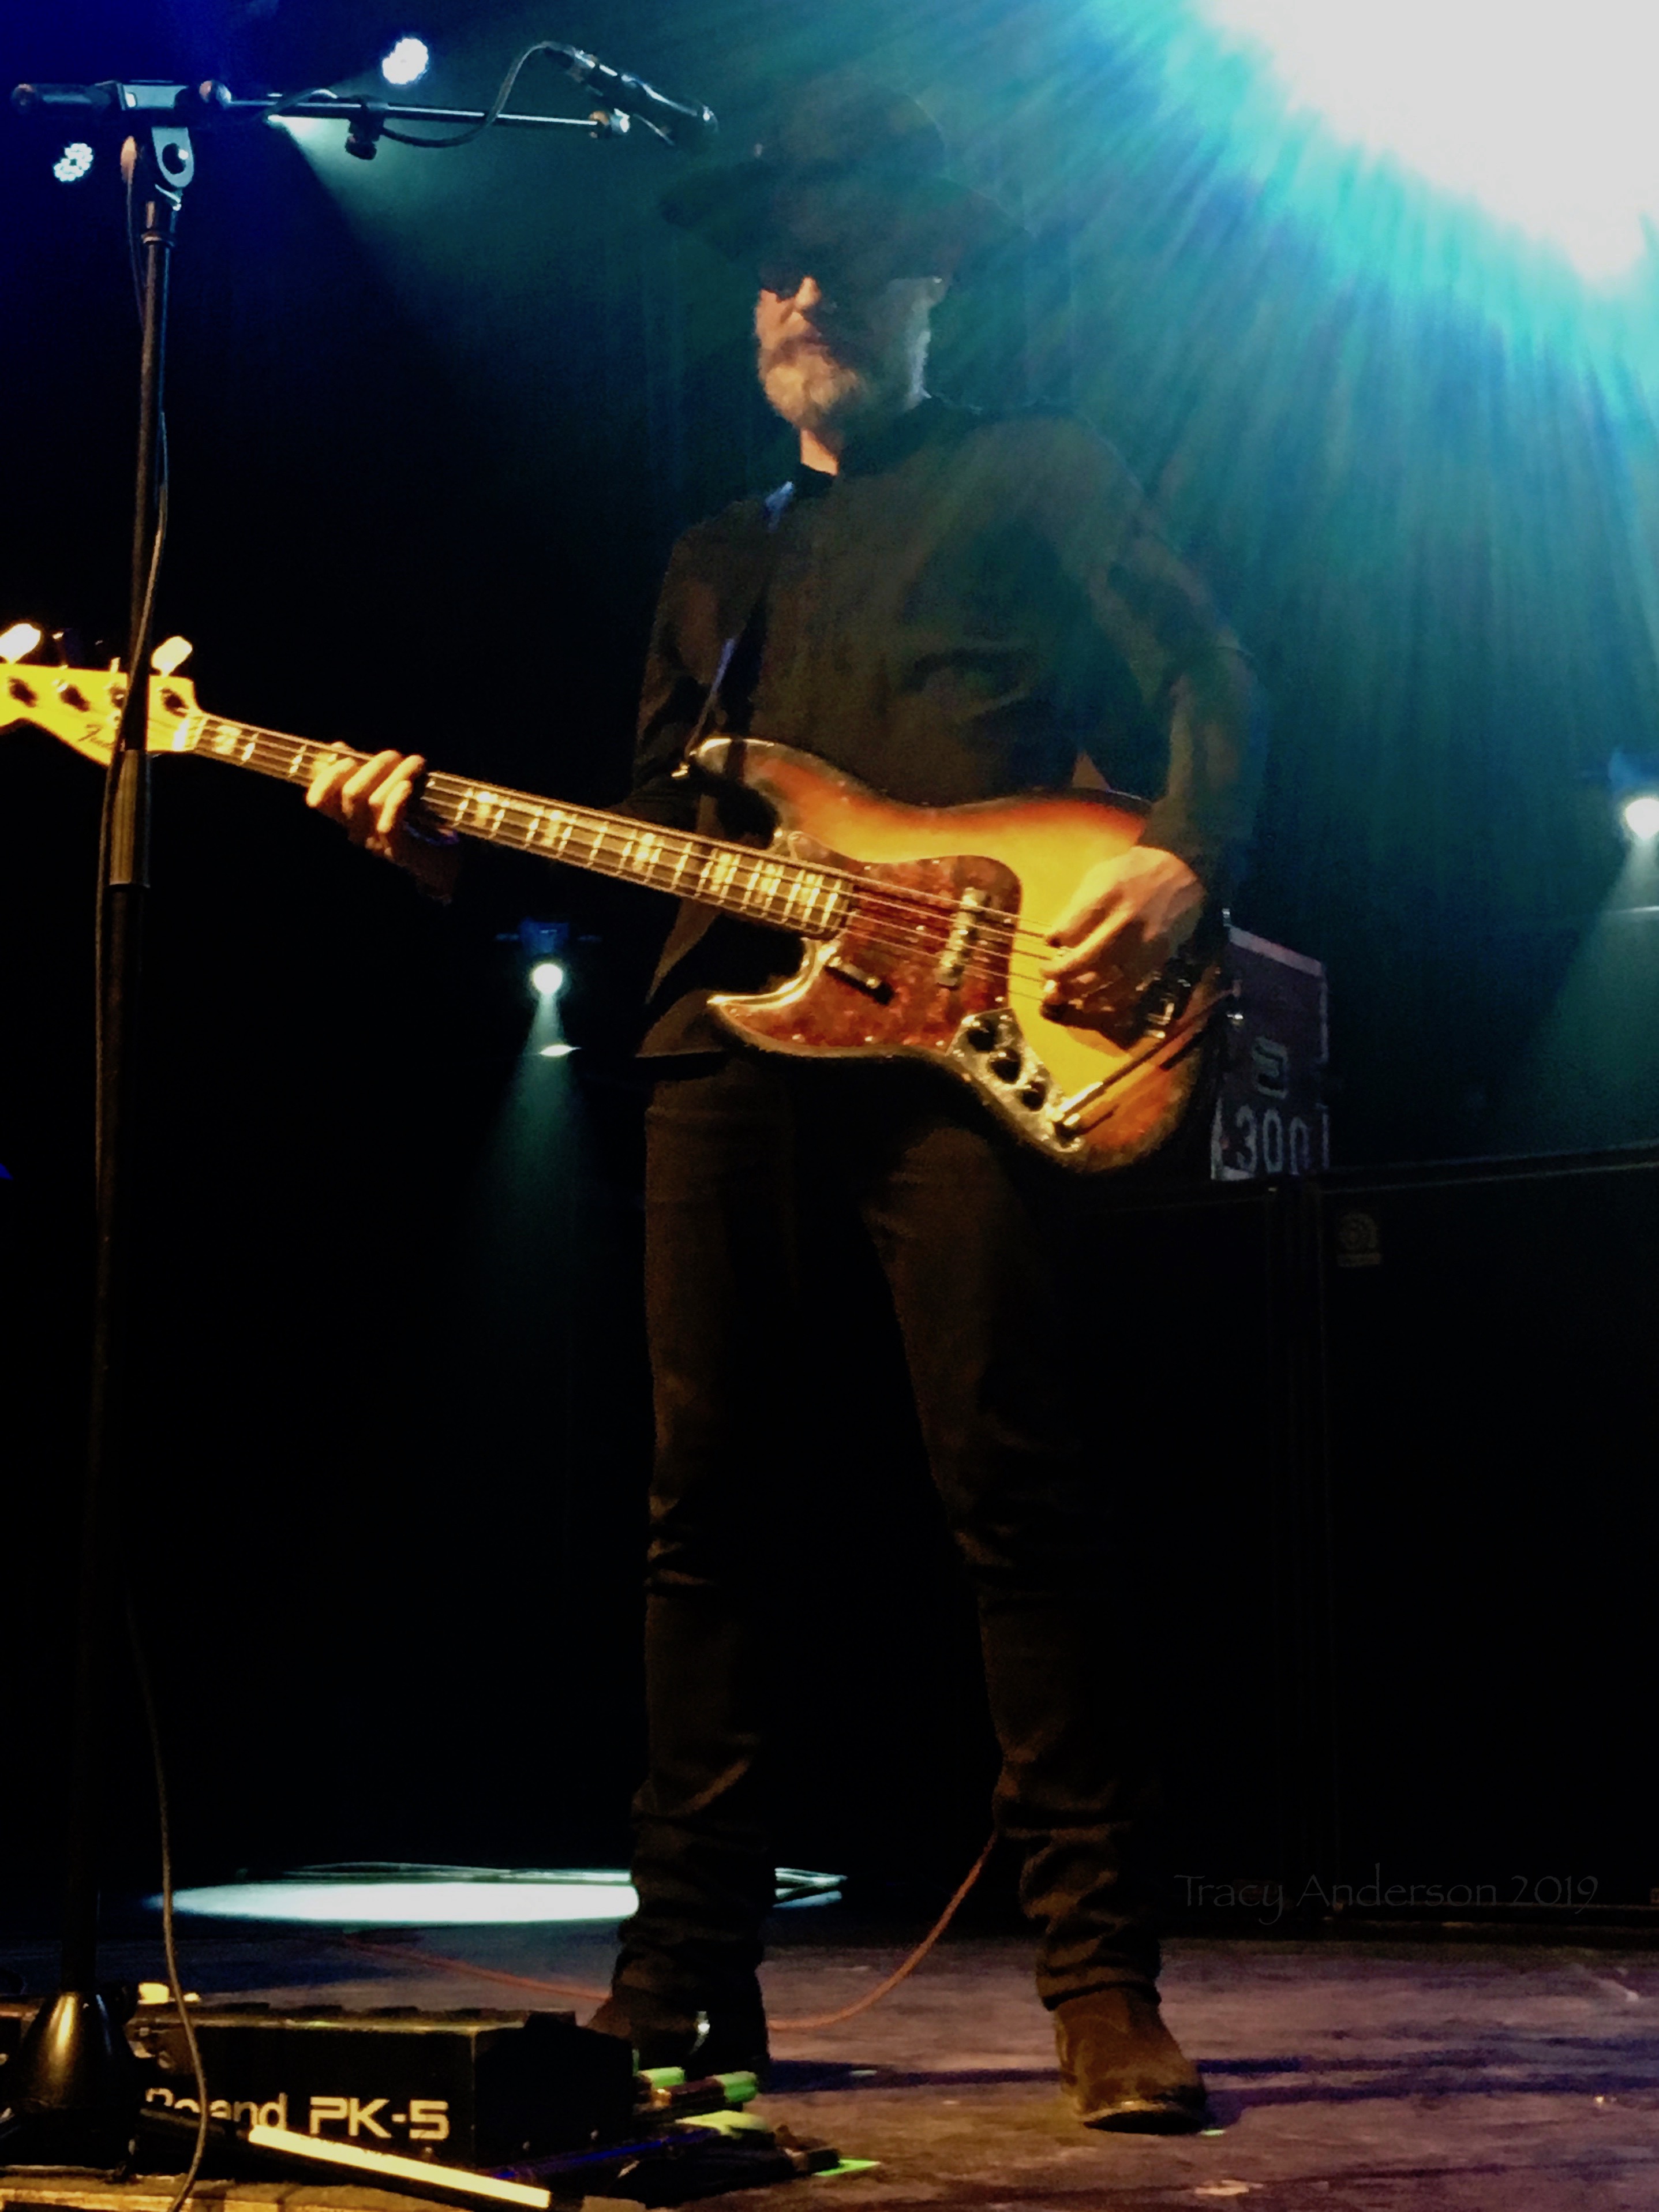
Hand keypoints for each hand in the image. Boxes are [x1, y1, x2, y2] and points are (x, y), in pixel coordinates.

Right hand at [306, 747, 459, 900]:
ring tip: (415, 763)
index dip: (324, 778)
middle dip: (372, 766)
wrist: (441, 856)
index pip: (321, 800)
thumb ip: (361, 771)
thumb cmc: (413, 817)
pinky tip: (409, 786)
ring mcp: (376, 842)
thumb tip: (337, 748)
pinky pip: (389, 823)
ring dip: (396, 775)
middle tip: (393, 756)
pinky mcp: (398, 850)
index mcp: (349, 817)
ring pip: (374, 801)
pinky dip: (397, 800)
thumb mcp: (385, 790)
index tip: (344, 756)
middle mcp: (358, 831)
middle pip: (350, 792)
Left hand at [1041, 845, 1203, 1010]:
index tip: (1051, 941)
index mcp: (1104, 898)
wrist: (1181, 873)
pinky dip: (1104, 999)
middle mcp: (1122, 924)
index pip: (1069, 930)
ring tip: (1058, 994)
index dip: (1054, 939)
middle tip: (1045, 975)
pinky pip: (1126, 987)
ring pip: (1103, 979)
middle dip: (1058, 973)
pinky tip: (1089, 1002)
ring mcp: (1140, 945)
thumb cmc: (1132, 872)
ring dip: (1076, 991)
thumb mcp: (1099, 875)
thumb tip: (1056, 939)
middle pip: (1083, 960)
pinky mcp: (1155, 960)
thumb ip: (1077, 906)